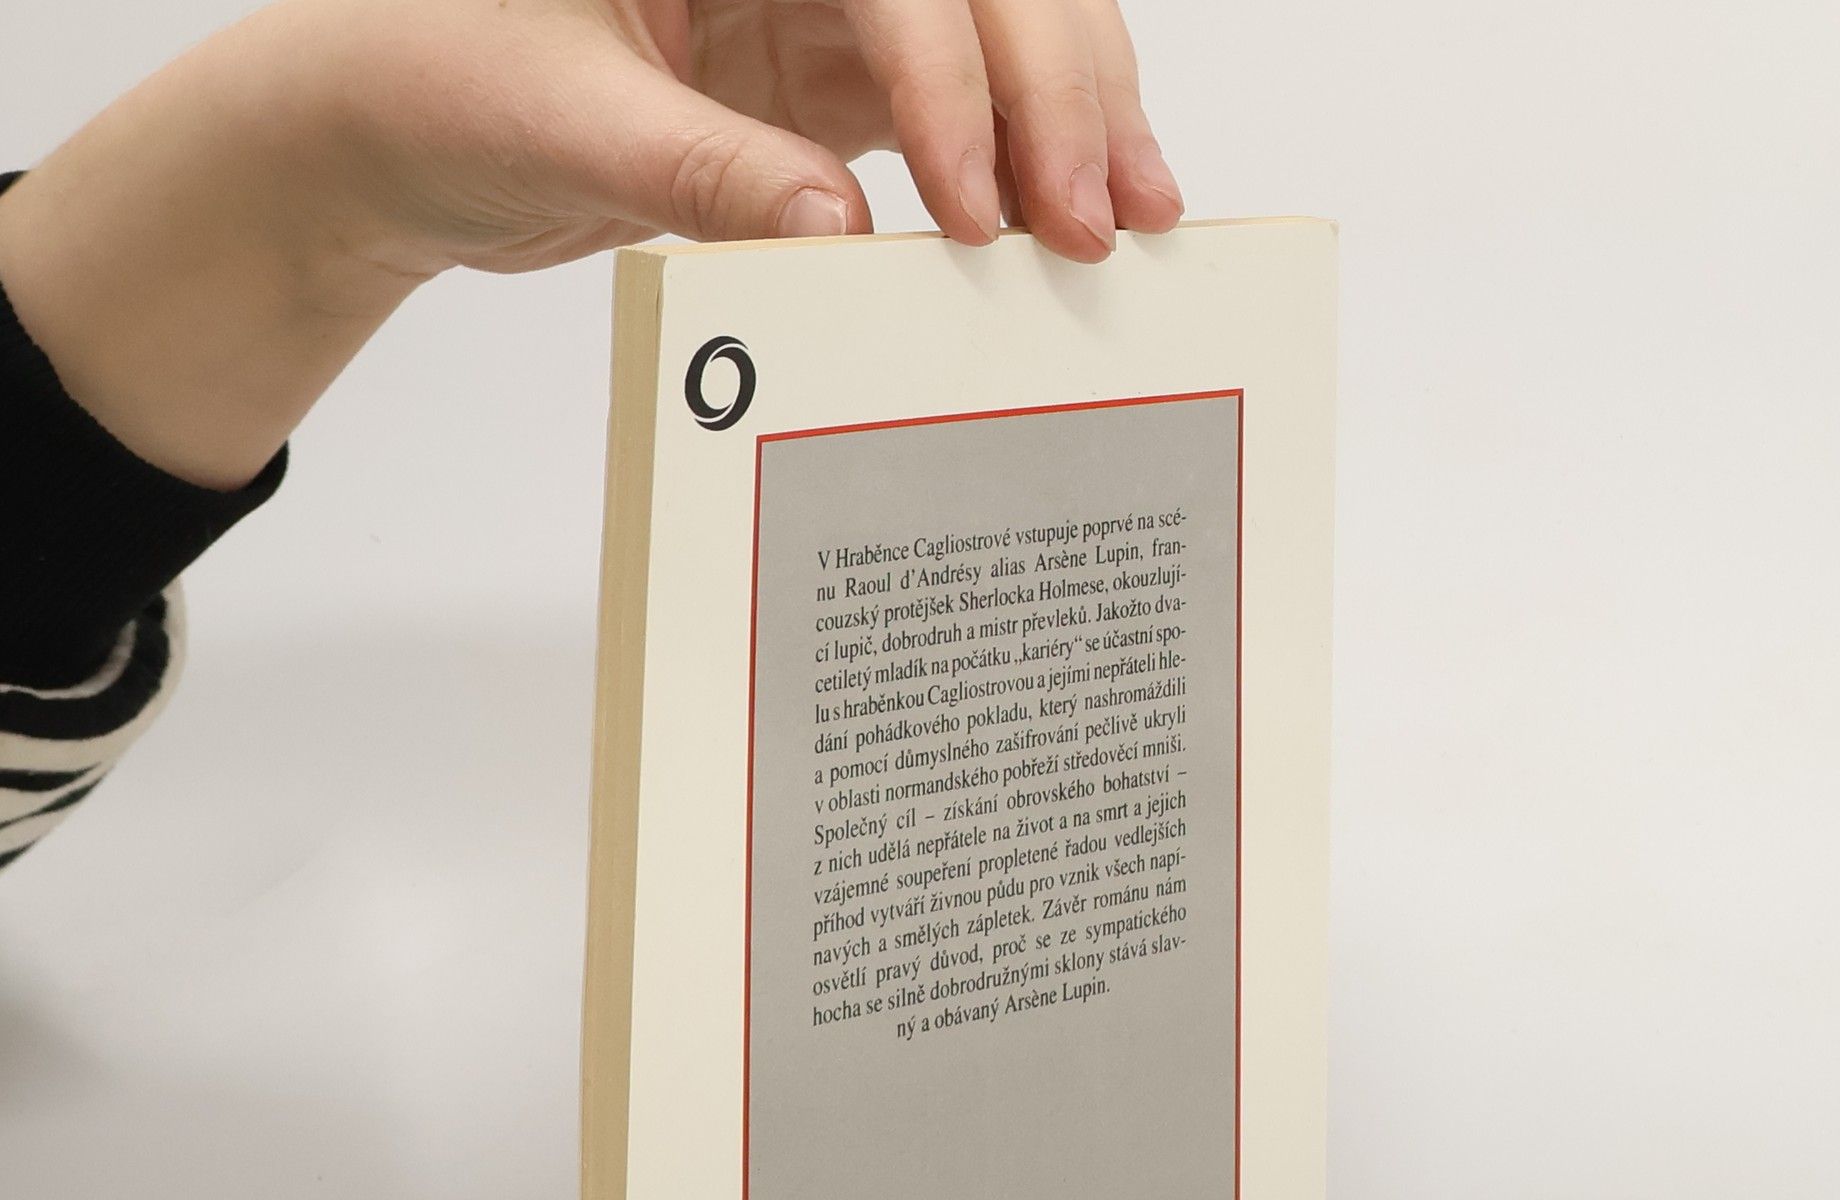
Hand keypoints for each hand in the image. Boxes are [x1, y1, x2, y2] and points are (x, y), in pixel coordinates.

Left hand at [0, 0, 1182, 487]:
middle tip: (1096, 217)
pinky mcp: (830, 85)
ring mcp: (824, 10)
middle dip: (1054, 91)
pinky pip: (956, 109)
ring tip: (1132, 214)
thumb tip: (837, 226)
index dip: (952, 79)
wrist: (396, 136)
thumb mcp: (560, 122)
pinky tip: (1069, 211)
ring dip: (1074, 115)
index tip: (979, 204)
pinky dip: (1021, 158)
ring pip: (996, 31)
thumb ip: (701, 171)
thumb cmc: (436, 80)